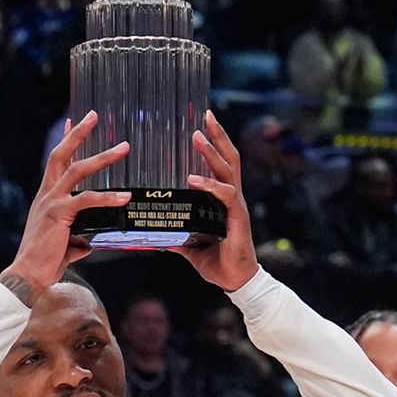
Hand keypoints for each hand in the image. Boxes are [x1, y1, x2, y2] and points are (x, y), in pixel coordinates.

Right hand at [0, 111, 130, 305]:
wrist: (28, 276)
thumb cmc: (44, 263)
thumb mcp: (64, 246)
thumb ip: (77, 240)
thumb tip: (89, 244)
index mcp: (46, 197)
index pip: (56, 161)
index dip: (66, 140)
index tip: (74, 121)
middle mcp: (46, 194)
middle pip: (61, 154)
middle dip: (79, 133)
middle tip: (94, 115)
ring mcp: (51, 202)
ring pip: (77, 169)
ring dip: (102, 157)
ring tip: (123, 147)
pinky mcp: (59, 214)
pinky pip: (86, 200)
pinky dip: (108, 197)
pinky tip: (124, 197)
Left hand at [172, 111, 259, 291]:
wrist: (235, 281)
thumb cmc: (218, 262)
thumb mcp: (191, 246)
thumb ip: (178, 236)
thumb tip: (159, 235)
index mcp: (223, 200)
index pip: (221, 163)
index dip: (214, 143)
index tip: (202, 124)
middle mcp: (232, 197)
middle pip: (229, 158)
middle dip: (218, 135)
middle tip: (206, 114)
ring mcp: (236, 206)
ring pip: (228, 170)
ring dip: (212, 152)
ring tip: (197, 137)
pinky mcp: (237, 218)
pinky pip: (225, 196)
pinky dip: (209, 185)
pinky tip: (193, 178)